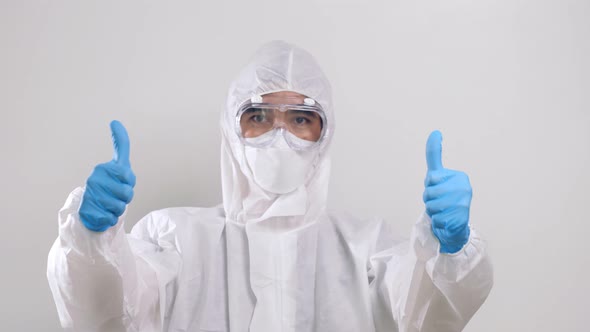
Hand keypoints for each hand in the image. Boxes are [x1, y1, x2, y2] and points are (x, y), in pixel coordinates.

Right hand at [79, 121, 135, 231]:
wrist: (91, 210)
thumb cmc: (111, 188)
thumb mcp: (119, 169)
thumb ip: (121, 147)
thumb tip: (115, 121)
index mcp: (105, 169)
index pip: (124, 170)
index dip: (126, 174)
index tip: (119, 155)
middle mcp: (96, 179)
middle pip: (128, 193)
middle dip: (127, 198)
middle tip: (118, 196)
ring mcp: (91, 194)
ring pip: (120, 207)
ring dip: (119, 209)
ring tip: (110, 205)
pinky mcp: (88, 211)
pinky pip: (110, 218)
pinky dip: (110, 219)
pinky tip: (104, 214)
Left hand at [423, 130, 470, 253]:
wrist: (456, 225)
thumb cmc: (444, 198)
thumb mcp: (437, 177)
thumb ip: (434, 157)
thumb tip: (435, 132)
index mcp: (459, 176)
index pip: (432, 177)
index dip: (429, 184)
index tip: (436, 185)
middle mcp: (463, 187)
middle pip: (428, 192)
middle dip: (429, 199)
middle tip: (438, 202)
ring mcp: (463, 202)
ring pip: (431, 205)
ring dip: (432, 211)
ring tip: (442, 211)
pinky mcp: (460, 217)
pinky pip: (436, 218)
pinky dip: (437, 221)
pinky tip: (446, 220)